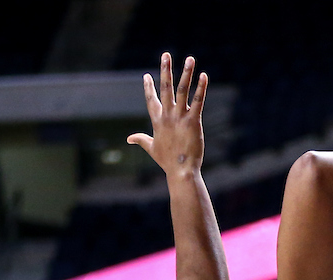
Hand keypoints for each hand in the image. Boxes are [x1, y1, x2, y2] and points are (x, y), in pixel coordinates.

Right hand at [127, 53, 206, 177]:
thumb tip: (128, 138)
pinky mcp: (193, 121)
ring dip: (186, 73)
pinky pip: (197, 101)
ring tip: (190, 58)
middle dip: (165, 70)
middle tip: (166, 54)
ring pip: (182, 90)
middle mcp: (167, 116)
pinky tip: (204, 76)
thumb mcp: (151, 148)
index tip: (147, 76)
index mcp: (158, 121)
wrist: (180, 171)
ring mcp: (180, 117)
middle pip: (165, 88)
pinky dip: (201, 88)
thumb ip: (141, 140)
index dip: (149, 87)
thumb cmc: (167, 161)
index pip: (151, 100)